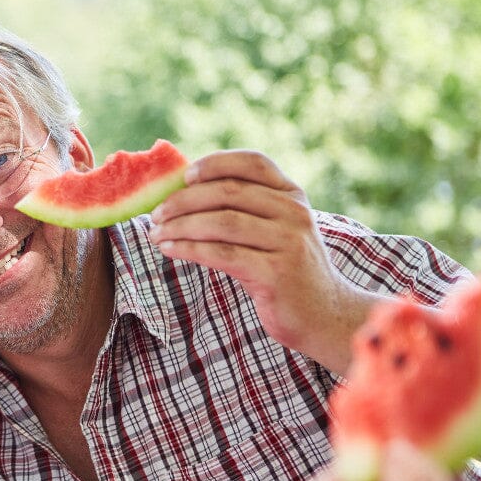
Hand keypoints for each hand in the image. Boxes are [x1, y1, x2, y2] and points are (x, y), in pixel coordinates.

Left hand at [148, 149, 370, 372]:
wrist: (325, 316)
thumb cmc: (286, 270)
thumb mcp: (275, 231)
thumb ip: (246, 209)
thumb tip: (182, 192)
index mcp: (293, 196)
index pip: (254, 163)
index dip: (216, 163)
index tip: (185, 175)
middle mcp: (294, 213)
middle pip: (229, 192)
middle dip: (184, 200)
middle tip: (155, 213)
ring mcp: (288, 242)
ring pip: (222, 222)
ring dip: (180, 226)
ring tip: (155, 233)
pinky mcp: (276, 273)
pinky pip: (222, 254)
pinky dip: (189, 249)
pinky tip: (169, 250)